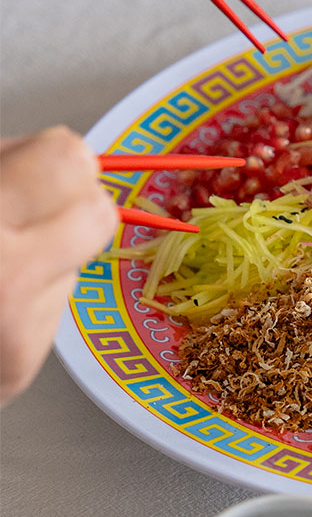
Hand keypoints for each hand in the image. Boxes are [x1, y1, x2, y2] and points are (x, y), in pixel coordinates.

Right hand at [0, 129, 117, 403]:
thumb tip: (45, 149)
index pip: (69, 161)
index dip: (51, 158)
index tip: (33, 166)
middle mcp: (3, 279)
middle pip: (97, 213)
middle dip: (69, 204)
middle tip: (27, 210)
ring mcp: (16, 331)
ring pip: (81, 261)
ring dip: (48, 254)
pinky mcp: (19, 367)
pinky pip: (56, 306)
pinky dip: (29, 298)